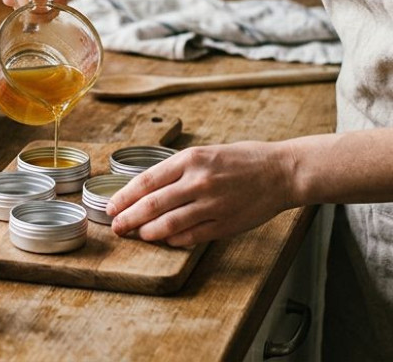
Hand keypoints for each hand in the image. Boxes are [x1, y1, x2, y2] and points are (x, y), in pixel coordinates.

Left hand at [107, 142, 294, 246]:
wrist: (281, 172)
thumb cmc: (243, 160)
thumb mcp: (206, 153)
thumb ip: (178, 170)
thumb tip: (148, 188)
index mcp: (191, 159)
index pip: (146, 181)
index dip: (124, 197)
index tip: (111, 206)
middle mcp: (198, 182)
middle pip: (152, 205)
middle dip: (128, 218)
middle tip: (115, 227)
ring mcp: (211, 205)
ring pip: (168, 225)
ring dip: (147, 232)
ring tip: (137, 235)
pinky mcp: (224, 225)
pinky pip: (190, 236)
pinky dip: (173, 239)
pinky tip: (165, 239)